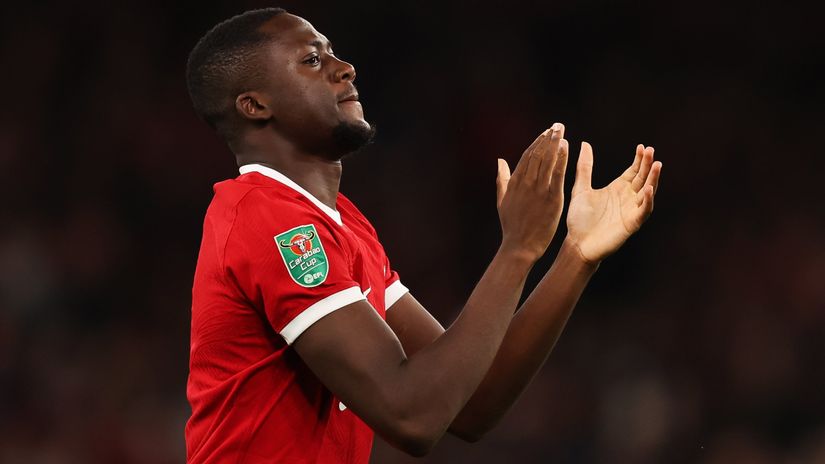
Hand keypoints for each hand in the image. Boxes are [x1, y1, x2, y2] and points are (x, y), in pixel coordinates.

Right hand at [496, 123, 568, 261]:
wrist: (520, 246)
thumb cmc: (511, 226)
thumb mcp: (502, 200)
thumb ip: (502, 179)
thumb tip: (500, 161)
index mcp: (515, 183)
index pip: (527, 156)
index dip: (537, 142)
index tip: (546, 132)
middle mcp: (526, 183)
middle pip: (538, 154)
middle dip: (548, 138)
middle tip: (557, 125)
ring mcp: (539, 190)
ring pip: (547, 161)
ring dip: (555, 143)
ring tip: (561, 131)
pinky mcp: (552, 198)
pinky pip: (557, 174)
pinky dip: (561, 159)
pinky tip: (566, 148)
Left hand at [566, 142, 661, 263]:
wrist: (577, 243)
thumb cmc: (579, 219)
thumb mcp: (580, 189)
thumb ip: (584, 167)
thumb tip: (584, 144)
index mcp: (618, 188)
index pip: (633, 171)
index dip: (639, 159)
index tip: (642, 146)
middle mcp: (628, 198)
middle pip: (642, 178)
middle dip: (648, 165)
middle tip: (651, 150)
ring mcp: (631, 210)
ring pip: (648, 192)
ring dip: (653, 179)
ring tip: (657, 165)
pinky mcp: (632, 223)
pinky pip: (644, 210)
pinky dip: (648, 200)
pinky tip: (648, 189)